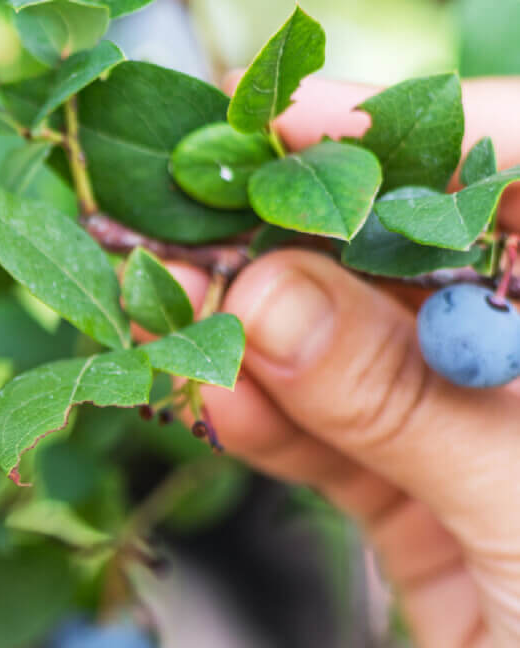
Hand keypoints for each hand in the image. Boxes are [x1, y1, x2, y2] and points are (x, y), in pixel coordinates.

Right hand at [199, 77, 519, 647]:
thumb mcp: (518, 503)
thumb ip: (390, 397)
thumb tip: (260, 295)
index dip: (412, 138)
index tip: (290, 125)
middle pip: (416, 266)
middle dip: (298, 245)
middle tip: (183, 232)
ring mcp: (489, 441)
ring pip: (356, 356)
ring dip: (258, 341)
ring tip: (170, 321)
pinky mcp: (428, 515)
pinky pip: (335, 446)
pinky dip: (268, 425)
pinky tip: (213, 401)